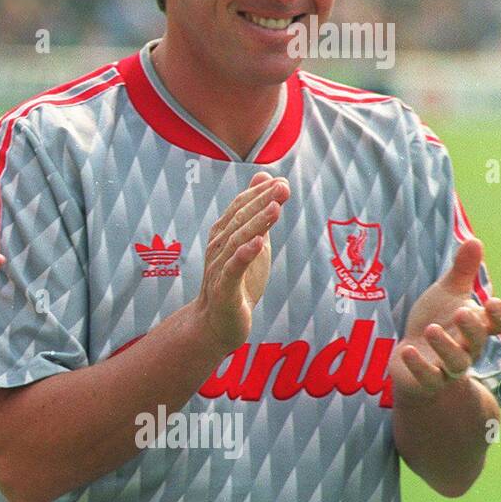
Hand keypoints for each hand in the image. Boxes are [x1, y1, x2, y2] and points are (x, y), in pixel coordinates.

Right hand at [192, 172, 289, 352]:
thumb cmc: (237, 282)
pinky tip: (257, 243)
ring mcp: (219, 268)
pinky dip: (244, 255)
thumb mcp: (253, 243)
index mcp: (223, 234)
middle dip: (261, 202)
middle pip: (240, 220)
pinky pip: (232, 270)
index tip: (281, 182)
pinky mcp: (224, 290)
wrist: (217, 323)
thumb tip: (269, 177)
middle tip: (283, 187)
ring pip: (238, 241)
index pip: (240, 207)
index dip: (259, 193)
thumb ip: (259, 212)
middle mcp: (218, 247)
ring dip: (256, 224)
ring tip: (275, 208)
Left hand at [388, 238, 500, 402]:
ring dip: (445, 347)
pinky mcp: (426, 381)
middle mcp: (466, 349)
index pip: (497, 325)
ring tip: (431, 329)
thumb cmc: (435, 321)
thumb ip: (462, 270)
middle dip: (472, 329)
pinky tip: (406, 349)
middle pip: (477, 343)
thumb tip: (474, 239)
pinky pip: (428, 378)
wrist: (411, 355)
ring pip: (456, 364)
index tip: (491, 301)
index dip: (498, 316)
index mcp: (475, 327)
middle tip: (461, 312)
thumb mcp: (447, 294)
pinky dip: (419, 366)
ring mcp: (446, 368)